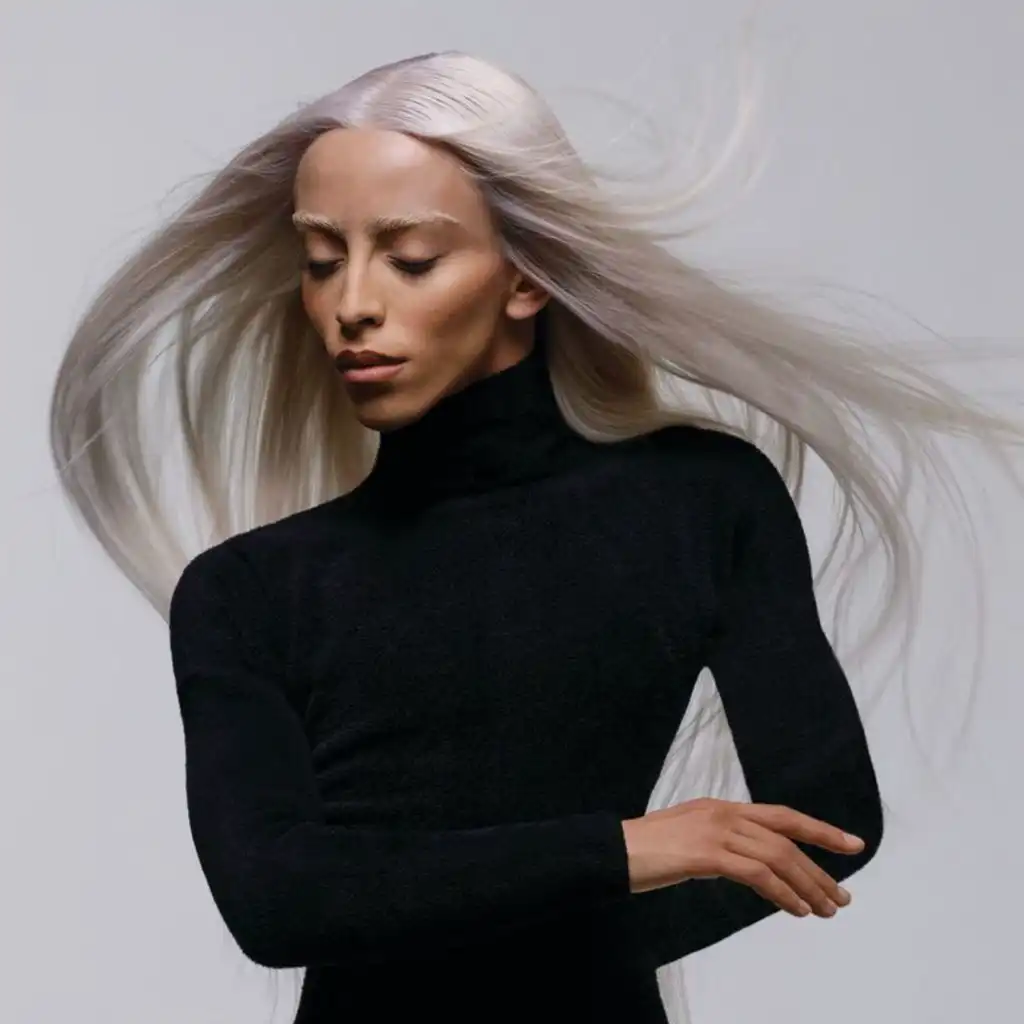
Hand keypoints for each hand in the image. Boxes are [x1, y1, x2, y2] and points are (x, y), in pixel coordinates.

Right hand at [621, 797, 864, 917]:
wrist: (615, 850)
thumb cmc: (648, 849)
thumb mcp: (692, 838)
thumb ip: (723, 844)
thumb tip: (752, 866)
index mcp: (723, 807)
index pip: (782, 816)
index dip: (820, 830)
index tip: (853, 844)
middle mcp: (725, 813)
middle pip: (787, 837)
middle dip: (820, 868)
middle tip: (844, 897)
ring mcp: (716, 831)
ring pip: (777, 856)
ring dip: (807, 886)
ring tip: (827, 911)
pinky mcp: (707, 853)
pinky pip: (757, 874)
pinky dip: (782, 894)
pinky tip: (796, 911)